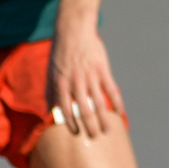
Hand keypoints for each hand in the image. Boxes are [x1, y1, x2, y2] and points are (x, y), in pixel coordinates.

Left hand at [46, 20, 125, 138]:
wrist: (74, 30)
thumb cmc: (61, 51)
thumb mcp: (51, 71)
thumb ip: (51, 91)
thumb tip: (48, 110)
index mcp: (61, 83)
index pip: (65, 109)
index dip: (71, 123)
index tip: (76, 133)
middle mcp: (75, 82)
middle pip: (84, 110)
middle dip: (89, 126)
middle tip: (94, 137)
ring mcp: (90, 76)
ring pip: (99, 103)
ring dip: (103, 119)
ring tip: (107, 130)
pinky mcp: (102, 70)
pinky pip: (111, 89)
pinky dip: (116, 102)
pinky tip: (119, 112)